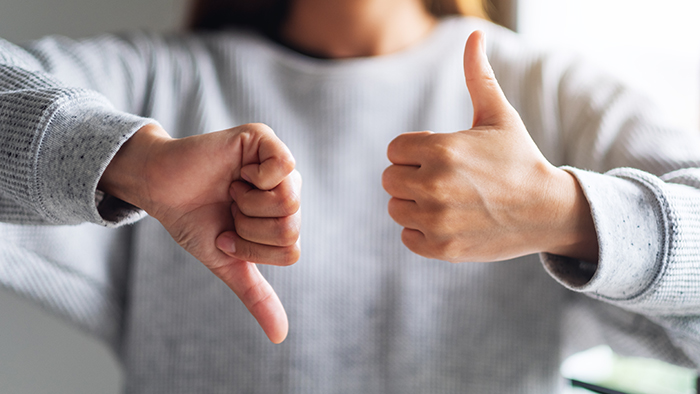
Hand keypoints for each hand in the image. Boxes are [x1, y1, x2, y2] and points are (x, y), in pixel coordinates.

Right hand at [99, 123, 300, 343]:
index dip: (253, 249)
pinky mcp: (264, 139)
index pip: (291, 249)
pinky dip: (257, 179)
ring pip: (289, 201)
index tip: (228, 233)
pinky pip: (284, 167)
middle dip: (249, 228)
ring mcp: (278, 163)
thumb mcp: (228, 261)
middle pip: (292, 227)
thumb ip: (256, 294)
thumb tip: (279, 336)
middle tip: (229, 210)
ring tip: (231, 191)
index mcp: (283, 217)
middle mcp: (287, 189)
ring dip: (248, 205)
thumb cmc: (194, 220)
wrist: (158, 188)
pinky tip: (239, 174)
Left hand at [382, 30, 597, 262]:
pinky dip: (421, 230)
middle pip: (390, 179)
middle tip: (444, 179)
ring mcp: (437, 220)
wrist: (547, 211)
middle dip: (411, 176)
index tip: (441, 156)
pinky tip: (449, 220)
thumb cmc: (519, 159)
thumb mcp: (499, 115)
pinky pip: (407, 236)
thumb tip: (474, 33)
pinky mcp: (441, 248)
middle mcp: (434, 186)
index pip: (394, 150)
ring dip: (414, 203)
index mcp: (441, 150)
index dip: (415, 151)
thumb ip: (478, 76)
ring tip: (447, 199)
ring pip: (396, 207)